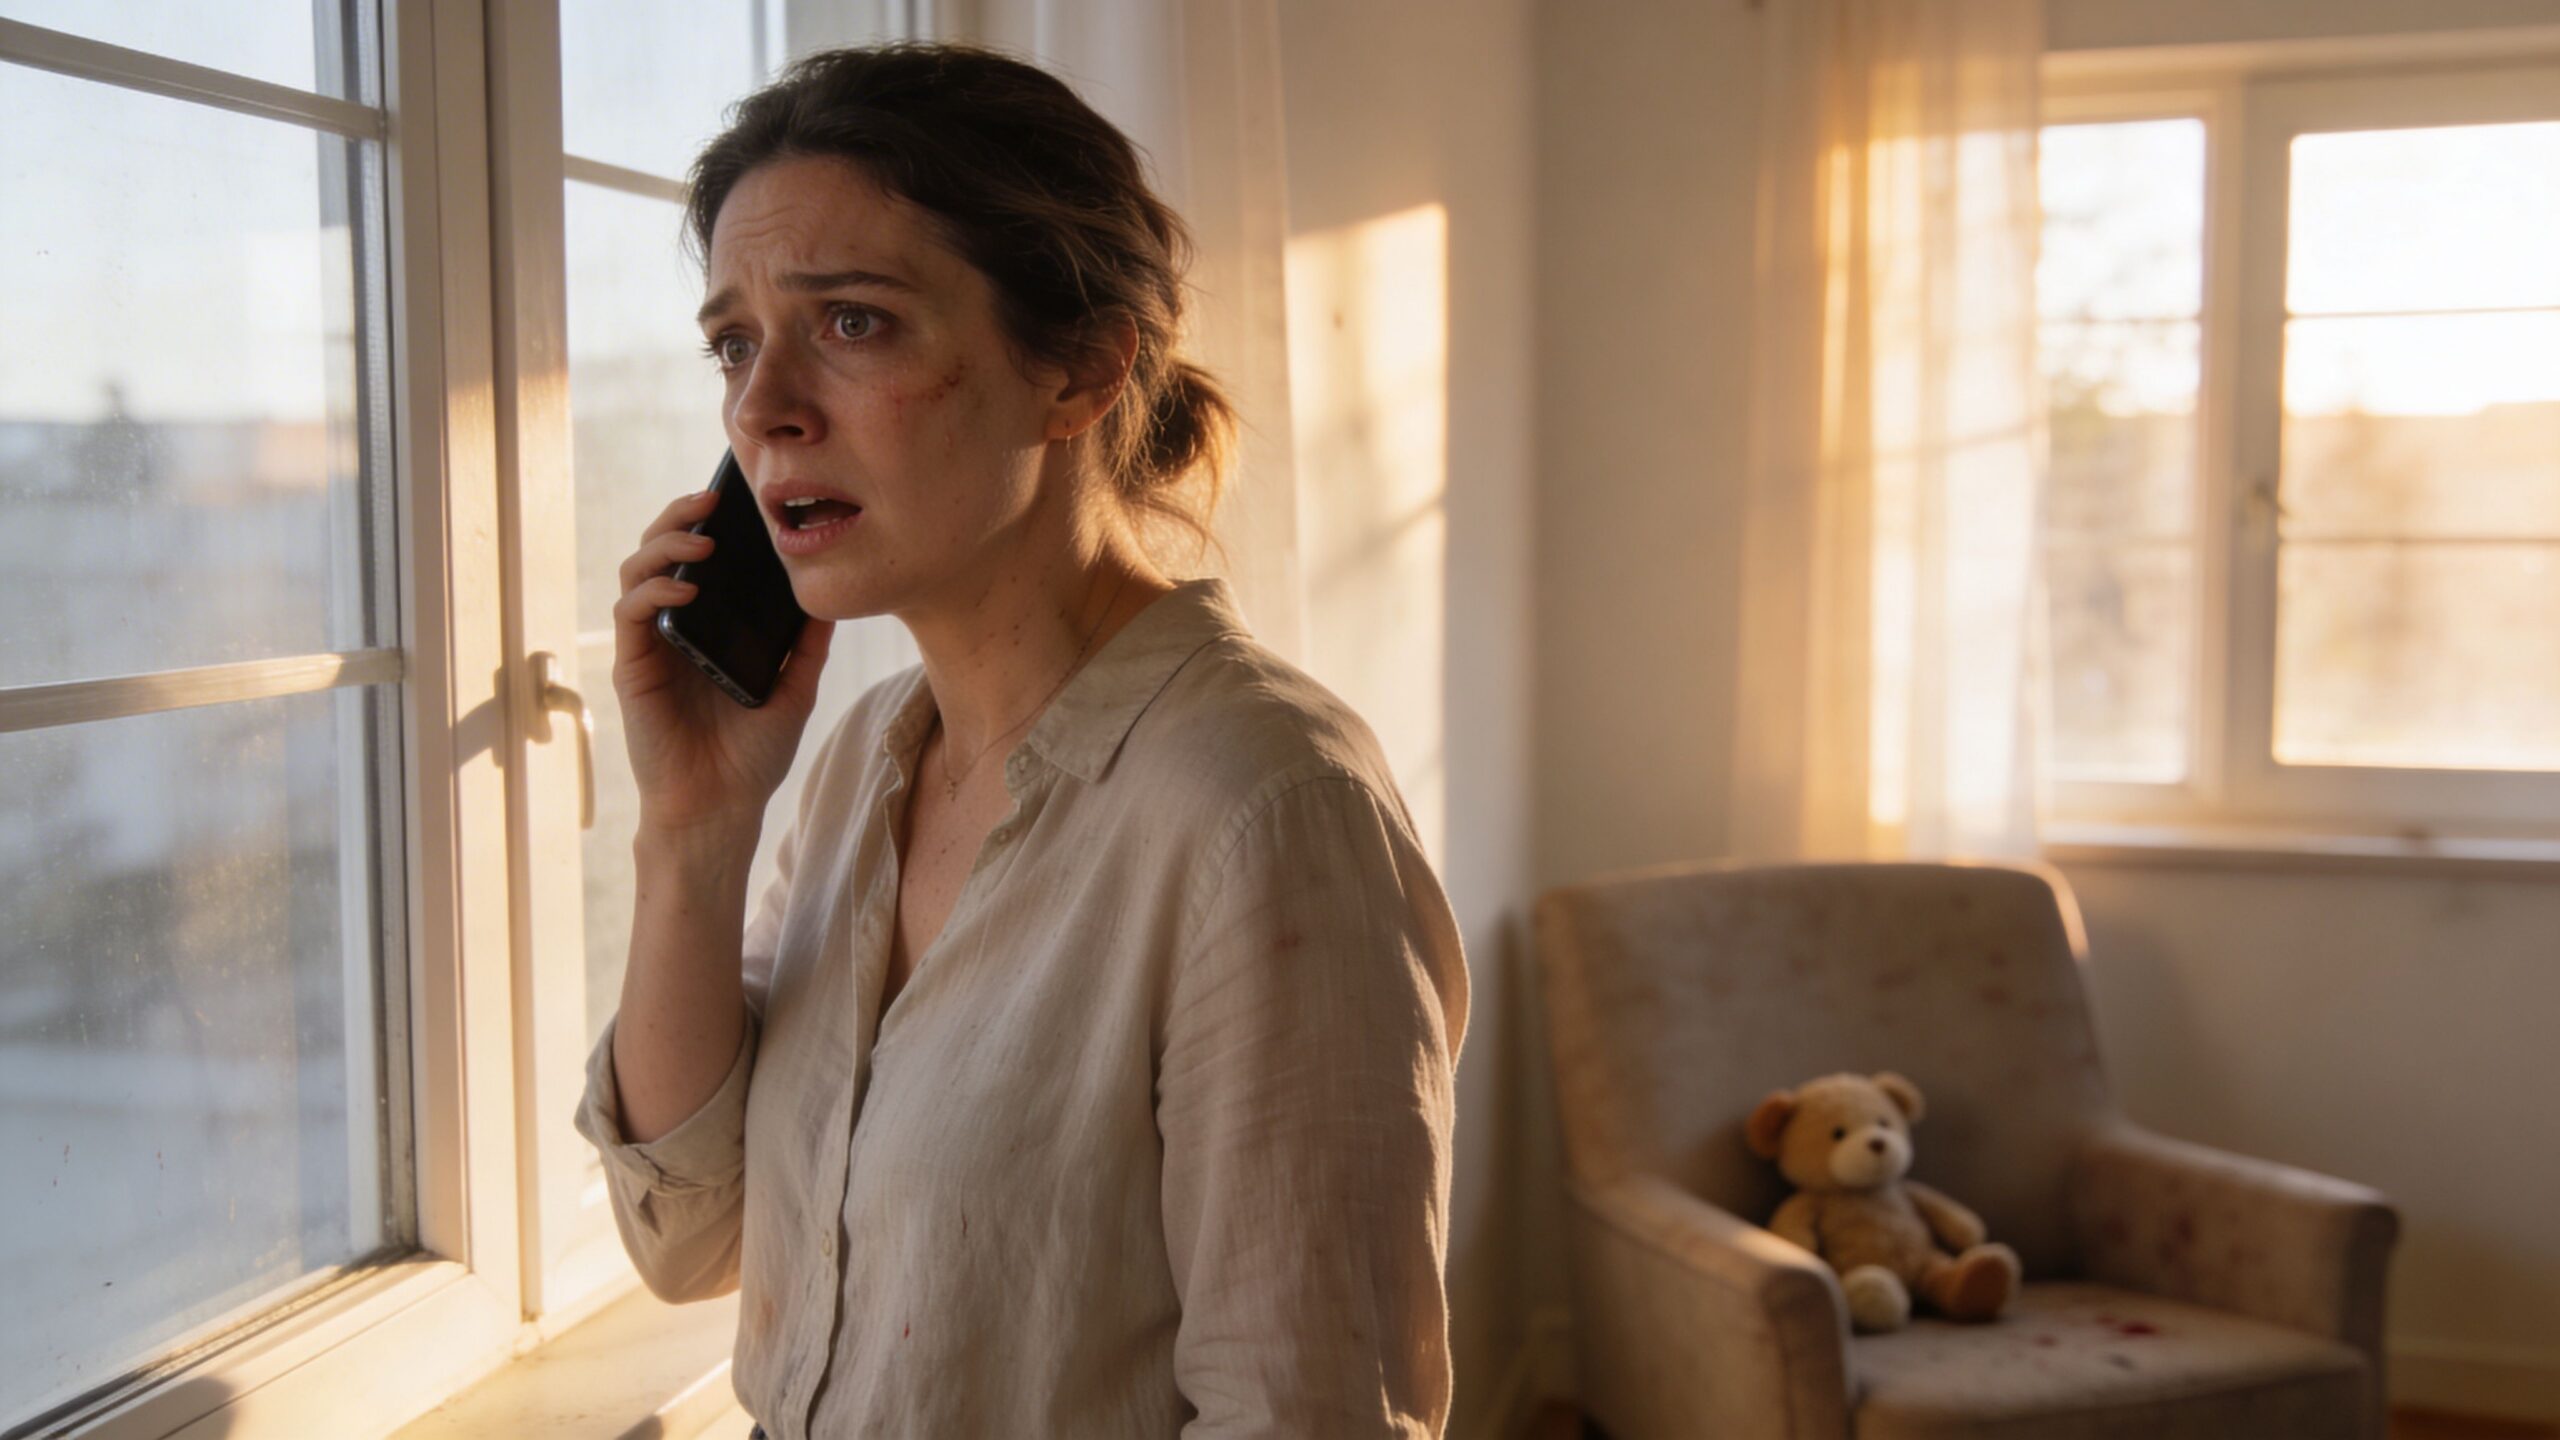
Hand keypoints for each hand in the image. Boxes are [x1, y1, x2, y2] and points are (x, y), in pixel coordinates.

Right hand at [610, 488, 833, 835]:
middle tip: (711, 499)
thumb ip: (806, 644)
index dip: (709, 522)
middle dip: (680, 517)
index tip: (738, 498)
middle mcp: (675, 628)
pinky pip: (632, 615)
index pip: (700, 558)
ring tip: (702, 540)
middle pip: (662, 551)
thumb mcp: (795, 688)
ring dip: (665, 546)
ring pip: (638, 572)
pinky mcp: (634, 668)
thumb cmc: (752, 755)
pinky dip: (654, 592)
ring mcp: (651, 646)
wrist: (721, 807)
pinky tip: (684, 589)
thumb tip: (830, 595)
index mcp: (708, 626)